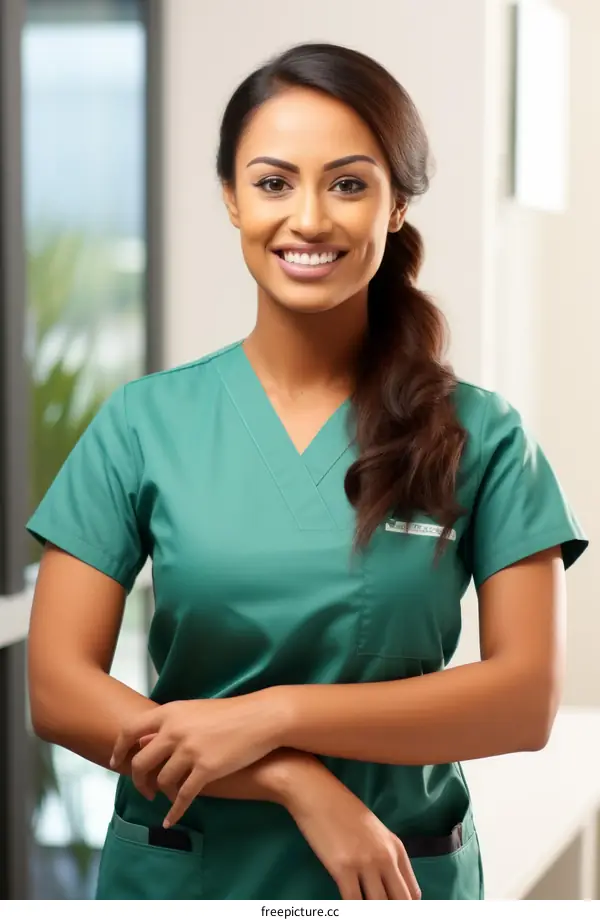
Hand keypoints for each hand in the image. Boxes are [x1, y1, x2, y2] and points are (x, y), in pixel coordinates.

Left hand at [110, 692, 282, 826]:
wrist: (262, 718)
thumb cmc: (233, 713)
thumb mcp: (196, 710)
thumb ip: (172, 723)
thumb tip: (150, 741)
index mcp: (171, 712)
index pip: (131, 730)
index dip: (119, 748)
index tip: (116, 762)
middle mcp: (175, 731)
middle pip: (142, 762)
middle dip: (138, 779)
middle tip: (144, 789)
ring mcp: (190, 751)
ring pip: (162, 781)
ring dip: (161, 793)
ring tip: (165, 798)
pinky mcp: (206, 769)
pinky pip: (183, 797)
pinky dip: (174, 812)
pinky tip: (170, 821)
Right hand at [280, 756, 420, 899]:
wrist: (317, 792)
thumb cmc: (342, 808)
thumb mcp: (374, 830)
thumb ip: (384, 855)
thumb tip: (388, 885)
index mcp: (396, 848)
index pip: (413, 893)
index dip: (404, 909)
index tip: (392, 910)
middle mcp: (386, 857)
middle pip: (401, 903)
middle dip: (392, 913)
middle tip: (380, 914)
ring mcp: (365, 863)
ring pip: (379, 906)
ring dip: (372, 912)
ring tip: (365, 913)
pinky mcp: (343, 869)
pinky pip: (353, 903)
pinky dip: (351, 912)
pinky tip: (346, 911)